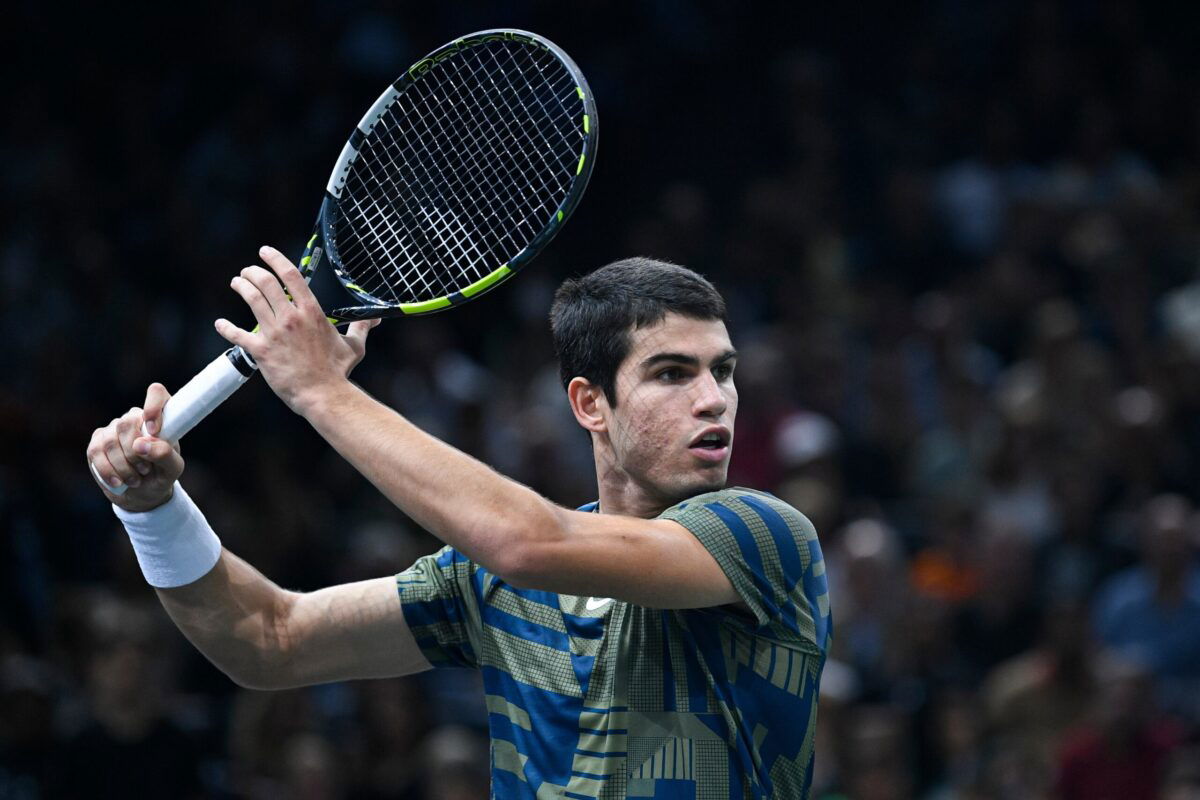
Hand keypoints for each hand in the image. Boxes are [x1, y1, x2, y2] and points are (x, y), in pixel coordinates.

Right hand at [87, 383, 183, 511]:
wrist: (141, 493)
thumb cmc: (161, 474)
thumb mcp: (173, 469)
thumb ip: (164, 454)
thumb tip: (141, 445)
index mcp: (160, 417)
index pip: (157, 394)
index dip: (153, 408)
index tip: (153, 431)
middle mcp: (135, 417)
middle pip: (127, 423)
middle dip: (135, 454)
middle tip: (145, 470)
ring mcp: (114, 427)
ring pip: (111, 441)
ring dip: (123, 466)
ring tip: (135, 479)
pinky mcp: (97, 441)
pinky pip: (96, 451)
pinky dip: (108, 470)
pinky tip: (118, 481)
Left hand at [214, 245, 379, 415]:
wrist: (323, 394)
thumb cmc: (338, 371)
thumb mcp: (353, 346)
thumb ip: (360, 329)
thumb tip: (373, 320)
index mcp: (312, 312)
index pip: (291, 276)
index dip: (276, 259)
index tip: (266, 252)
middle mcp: (291, 318)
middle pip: (266, 283)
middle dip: (253, 272)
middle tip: (248, 271)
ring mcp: (274, 333)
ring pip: (252, 300)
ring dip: (241, 287)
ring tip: (237, 282)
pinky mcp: (261, 351)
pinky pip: (237, 335)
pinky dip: (226, 328)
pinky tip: (220, 324)